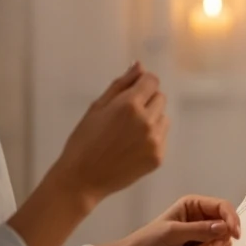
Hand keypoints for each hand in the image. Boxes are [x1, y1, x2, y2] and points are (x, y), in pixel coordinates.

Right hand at [47, 63, 168, 203]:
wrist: (81, 179)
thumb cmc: (84, 141)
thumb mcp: (97, 108)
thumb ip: (121, 84)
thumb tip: (139, 65)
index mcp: (129, 105)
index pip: (152, 81)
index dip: (142, 83)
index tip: (131, 92)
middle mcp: (146, 121)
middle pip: (160, 97)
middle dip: (146, 101)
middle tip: (124, 116)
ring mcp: (155, 140)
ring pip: (163, 117)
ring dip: (151, 119)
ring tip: (127, 133)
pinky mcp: (159, 156)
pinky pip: (162, 136)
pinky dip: (152, 137)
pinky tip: (131, 147)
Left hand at [82, 195, 241, 245]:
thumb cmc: (148, 242)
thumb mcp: (172, 233)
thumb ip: (199, 230)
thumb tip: (225, 228)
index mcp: (195, 206)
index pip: (223, 207)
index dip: (232, 219)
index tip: (235, 234)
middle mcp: (202, 219)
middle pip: (226, 229)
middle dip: (212, 244)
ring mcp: (203, 237)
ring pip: (222, 245)